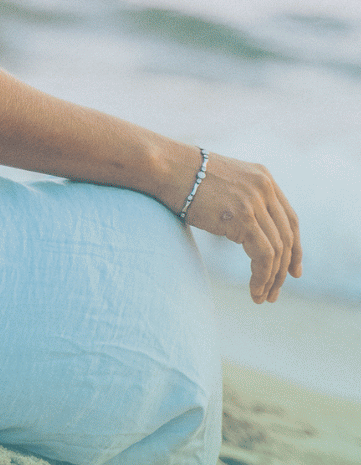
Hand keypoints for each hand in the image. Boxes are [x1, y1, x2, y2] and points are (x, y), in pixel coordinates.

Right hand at [179, 152, 301, 303]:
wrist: (168, 167)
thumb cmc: (185, 178)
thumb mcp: (224, 185)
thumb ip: (242, 202)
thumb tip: (247, 231)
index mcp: (264, 178)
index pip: (290, 219)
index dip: (295, 249)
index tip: (294, 272)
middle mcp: (265, 187)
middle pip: (287, 237)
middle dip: (283, 270)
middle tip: (274, 293)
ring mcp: (256, 201)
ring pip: (277, 250)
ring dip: (271, 279)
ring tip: (261, 297)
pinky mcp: (244, 216)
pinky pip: (263, 255)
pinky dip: (262, 277)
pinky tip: (254, 290)